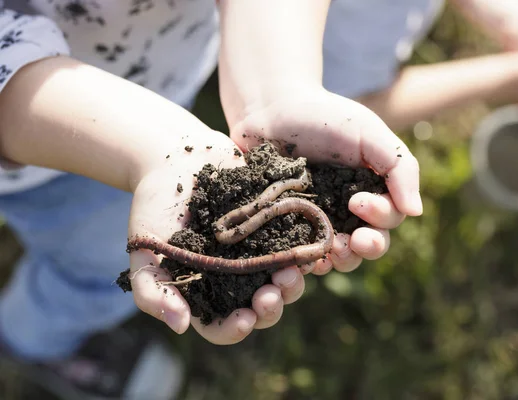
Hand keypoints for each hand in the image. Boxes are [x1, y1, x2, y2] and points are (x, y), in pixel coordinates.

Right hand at [127, 130, 305, 343]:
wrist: (177, 156)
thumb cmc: (154, 205)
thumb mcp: (144, 249)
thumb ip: (154, 291)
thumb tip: (180, 327)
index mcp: (206, 290)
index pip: (221, 325)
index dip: (234, 329)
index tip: (245, 320)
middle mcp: (236, 275)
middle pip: (261, 308)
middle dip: (271, 307)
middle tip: (272, 294)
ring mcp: (259, 251)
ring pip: (285, 281)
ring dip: (293, 284)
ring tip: (293, 270)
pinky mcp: (276, 225)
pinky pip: (298, 244)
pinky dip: (306, 251)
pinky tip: (309, 248)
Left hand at [230, 88, 421, 274]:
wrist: (271, 107)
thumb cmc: (324, 116)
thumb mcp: (369, 133)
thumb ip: (399, 167)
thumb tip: (416, 212)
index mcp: (370, 192)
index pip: (388, 220)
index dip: (380, 218)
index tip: (357, 201)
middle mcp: (345, 214)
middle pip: (364, 247)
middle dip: (363, 249)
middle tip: (352, 243)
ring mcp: (313, 223)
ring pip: (332, 257)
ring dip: (336, 260)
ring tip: (327, 255)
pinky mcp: (282, 229)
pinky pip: (295, 255)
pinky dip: (299, 263)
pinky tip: (296, 262)